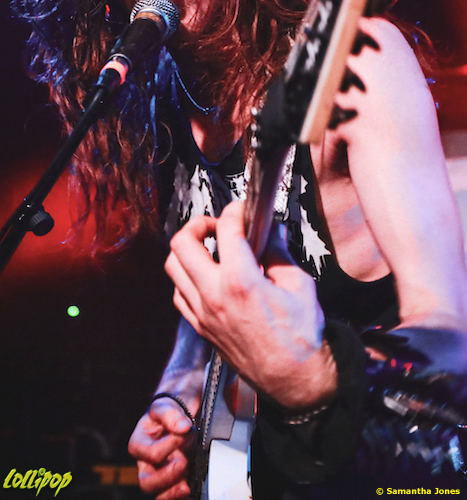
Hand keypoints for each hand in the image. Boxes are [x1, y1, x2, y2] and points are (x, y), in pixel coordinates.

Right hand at [128, 397, 194, 498]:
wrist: (182, 407)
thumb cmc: (169, 407)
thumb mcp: (167, 404)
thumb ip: (171, 414)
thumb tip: (182, 427)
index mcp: (140, 442)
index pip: (148, 454)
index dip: (167, 446)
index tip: (185, 432)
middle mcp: (148, 462)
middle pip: (147, 482)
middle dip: (166, 476)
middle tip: (183, 461)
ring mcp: (162, 473)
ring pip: (160, 494)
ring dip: (174, 492)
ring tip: (187, 484)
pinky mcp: (176, 480)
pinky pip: (175, 497)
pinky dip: (184, 498)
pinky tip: (193, 492)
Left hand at [166, 201, 336, 408]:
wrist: (295, 380)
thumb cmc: (300, 337)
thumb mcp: (299, 285)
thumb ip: (279, 253)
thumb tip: (271, 232)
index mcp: (240, 281)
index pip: (226, 229)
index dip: (234, 211)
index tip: (242, 210)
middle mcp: (214, 295)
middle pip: (182, 242)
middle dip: (198, 224)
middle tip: (217, 226)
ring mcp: (202, 312)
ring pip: (173, 267)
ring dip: (187, 250)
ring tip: (209, 248)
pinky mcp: (200, 327)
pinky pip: (178, 293)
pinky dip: (186, 278)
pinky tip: (206, 276)